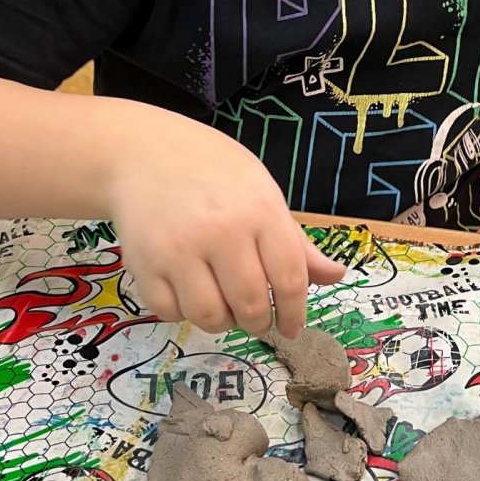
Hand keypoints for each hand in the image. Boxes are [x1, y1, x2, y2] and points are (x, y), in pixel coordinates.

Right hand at [106, 110, 345, 337]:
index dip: (294, 313)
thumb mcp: (262, 192)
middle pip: (251, 306)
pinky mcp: (144, 263)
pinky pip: (170, 312)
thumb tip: (336, 276)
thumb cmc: (212, 171)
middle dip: (259, 322)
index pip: (290, 280)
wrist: (142, 152)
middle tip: (255, 318)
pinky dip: (182, 312)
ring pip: (210, 317)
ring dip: (221, 322)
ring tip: (222, 303)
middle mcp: (221, 230)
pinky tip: (187, 291)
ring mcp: (178, 248)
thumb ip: (295, 241)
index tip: (292, 328)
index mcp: (260, 210)